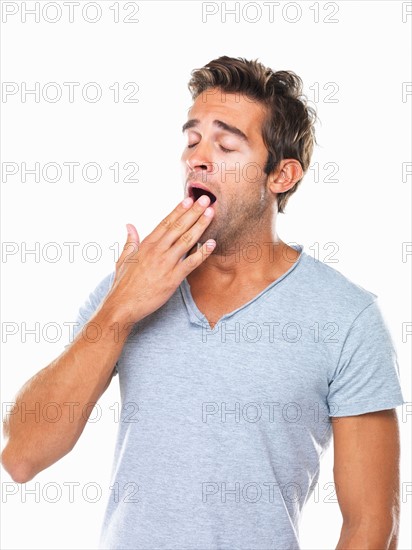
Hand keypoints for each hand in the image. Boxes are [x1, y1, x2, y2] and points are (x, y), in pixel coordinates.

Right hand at [106, 194, 215, 323]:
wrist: (122, 305)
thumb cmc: (122, 284)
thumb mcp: (123, 258)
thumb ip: (130, 241)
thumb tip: (129, 226)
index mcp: (146, 244)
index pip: (165, 223)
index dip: (178, 210)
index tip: (189, 199)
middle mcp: (157, 250)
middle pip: (178, 227)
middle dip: (194, 212)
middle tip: (206, 199)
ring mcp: (165, 263)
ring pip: (186, 240)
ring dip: (200, 226)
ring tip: (211, 214)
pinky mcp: (173, 278)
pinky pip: (191, 263)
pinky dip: (202, 253)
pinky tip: (212, 243)